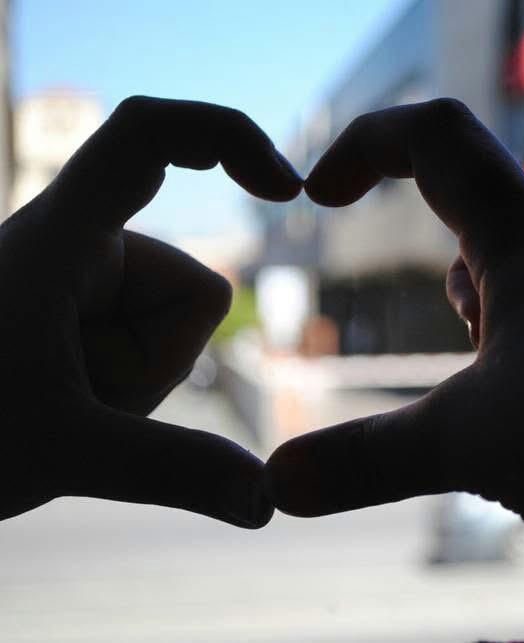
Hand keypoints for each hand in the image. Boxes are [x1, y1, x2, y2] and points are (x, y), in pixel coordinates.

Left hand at [0, 96, 300, 525]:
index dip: (229, 136)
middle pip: (189, 292)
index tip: (288, 189)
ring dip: (135, 382)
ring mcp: (73, 284)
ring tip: (59, 410)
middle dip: (159, 361)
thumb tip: (270, 501)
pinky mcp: (72, 316)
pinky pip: (145, 346)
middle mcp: (71, 245)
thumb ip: (175, 471)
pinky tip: (65, 409)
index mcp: (60, 238)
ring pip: (169, 330)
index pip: (149, 133)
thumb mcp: (61, 452)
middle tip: (76, 404)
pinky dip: (124, 386)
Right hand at [265, 99, 523, 539]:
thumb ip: (366, 460)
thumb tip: (278, 487)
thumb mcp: (467, 445)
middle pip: (498, 199)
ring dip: (513, 282)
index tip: (319, 196)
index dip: (366, 145)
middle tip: (465, 328)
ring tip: (508, 350)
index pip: (439, 138)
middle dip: (454, 255)